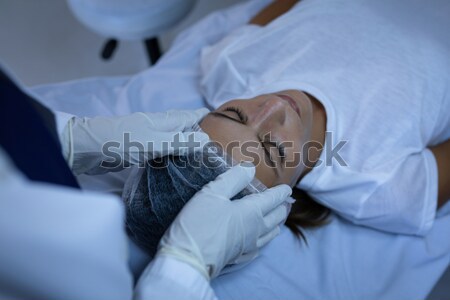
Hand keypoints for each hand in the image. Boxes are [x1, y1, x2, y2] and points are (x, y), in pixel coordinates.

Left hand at [61, 109, 209, 174]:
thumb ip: (179, 142)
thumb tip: (207, 139)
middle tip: (219, 147)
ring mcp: (149, 137)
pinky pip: (163, 149)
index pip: (192, 115)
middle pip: (185, 126)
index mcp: (164, 120)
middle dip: (201, 133)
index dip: (208, 118)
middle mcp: (159, 126)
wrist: (85, 147)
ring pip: (174, 138)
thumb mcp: (153, 143)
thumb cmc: (119, 142)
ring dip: (187, 144)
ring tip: (203, 157)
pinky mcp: (140, 149)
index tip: (226, 127)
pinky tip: (177, 164)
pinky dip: (174, 154)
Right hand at [157, 164, 292, 279]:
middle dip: (282, 207)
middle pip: (277, 217)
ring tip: (276, 218)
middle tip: (285, 201)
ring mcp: (249, 246)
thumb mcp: (213, 193)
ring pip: (271, 234)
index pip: (273, 199)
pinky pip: (260, 248)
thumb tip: (250, 169)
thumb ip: (233, 179)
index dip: (281, 192)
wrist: (188, 260)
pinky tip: (260, 240)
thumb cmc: (199, 223)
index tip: (286, 188)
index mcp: (252, 212)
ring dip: (276, 223)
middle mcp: (256, 229)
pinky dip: (265, 239)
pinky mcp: (240, 258)